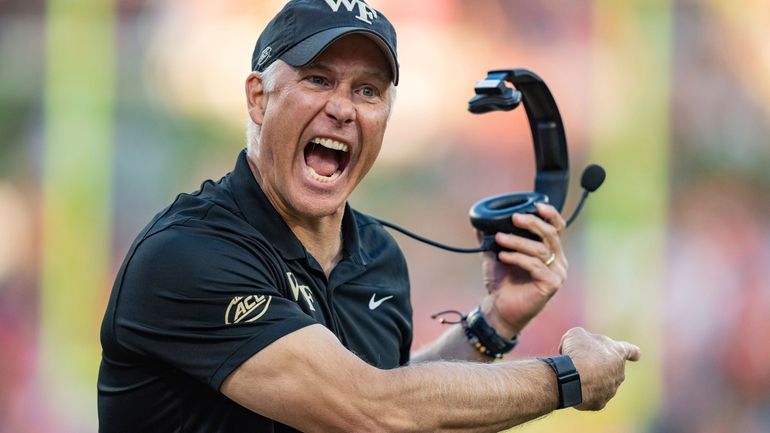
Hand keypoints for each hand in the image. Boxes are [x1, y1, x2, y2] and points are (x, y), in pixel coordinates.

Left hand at [480, 203, 567, 336]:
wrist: (499, 309)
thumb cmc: (502, 283)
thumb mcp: (496, 255)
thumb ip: (492, 238)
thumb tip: (480, 222)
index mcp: (550, 251)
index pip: (557, 227)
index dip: (550, 214)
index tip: (536, 205)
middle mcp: (558, 260)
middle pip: (551, 234)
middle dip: (532, 223)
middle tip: (514, 218)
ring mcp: (557, 273)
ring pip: (541, 249)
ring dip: (518, 241)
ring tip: (500, 239)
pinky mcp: (551, 284)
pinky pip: (535, 265)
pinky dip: (517, 258)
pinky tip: (503, 256)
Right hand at [559, 327, 640, 409]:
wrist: (573, 376)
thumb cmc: (578, 352)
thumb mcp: (577, 335)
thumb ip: (582, 338)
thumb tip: (578, 347)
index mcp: (617, 352)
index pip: (630, 351)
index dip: (632, 352)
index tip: (637, 355)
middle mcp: (619, 372)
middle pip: (610, 368)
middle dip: (598, 366)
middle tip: (580, 363)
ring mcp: (611, 389)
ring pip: (600, 383)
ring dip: (589, 379)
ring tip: (574, 375)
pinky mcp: (600, 403)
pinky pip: (591, 396)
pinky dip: (583, 392)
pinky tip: (574, 387)